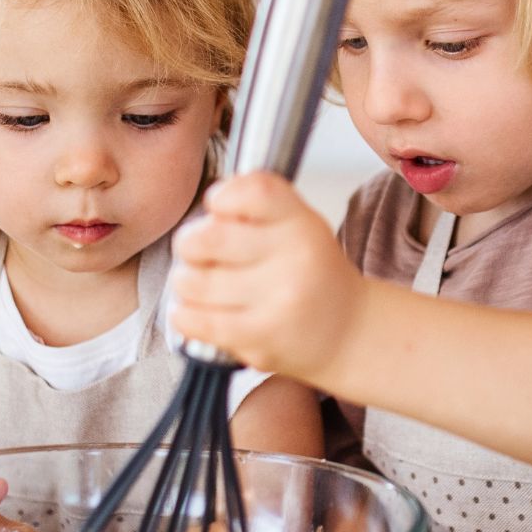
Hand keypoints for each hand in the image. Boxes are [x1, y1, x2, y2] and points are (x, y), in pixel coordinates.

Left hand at [171, 172, 365, 378]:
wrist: (347, 334)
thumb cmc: (312, 274)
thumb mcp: (301, 224)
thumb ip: (257, 204)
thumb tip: (208, 205)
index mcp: (303, 225)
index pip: (252, 192)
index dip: (221, 196)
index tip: (217, 207)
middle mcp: (295, 261)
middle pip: (208, 237)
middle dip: (190, 243)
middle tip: (199, 251)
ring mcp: (278, 303)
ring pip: (192, 281)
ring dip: (186, 281)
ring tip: (202, 283)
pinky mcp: (259, 339)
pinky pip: (193, 319)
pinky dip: (183, 313)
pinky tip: (198, 310)